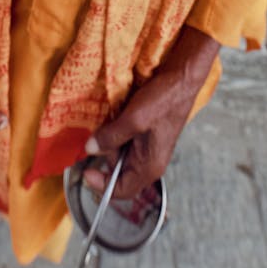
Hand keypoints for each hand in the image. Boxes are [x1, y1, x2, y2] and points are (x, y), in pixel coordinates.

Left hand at [83, 25, 218, 198]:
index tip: (85, 171)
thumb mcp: (134, 119)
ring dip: (111, 138)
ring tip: (115, 117)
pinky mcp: (146, 133)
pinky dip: (117, 129)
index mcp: (150, 166)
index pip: (122, 190)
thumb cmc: (164, 100)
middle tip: (104, 130)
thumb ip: (111, 137)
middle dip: (106, 152)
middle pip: (118, 169)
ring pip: (120, 152)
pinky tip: (119, 114)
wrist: (181, 77)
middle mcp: (150, 161)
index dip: (101, 184)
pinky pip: (125, 138)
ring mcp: (149, 147)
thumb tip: (89, 149)